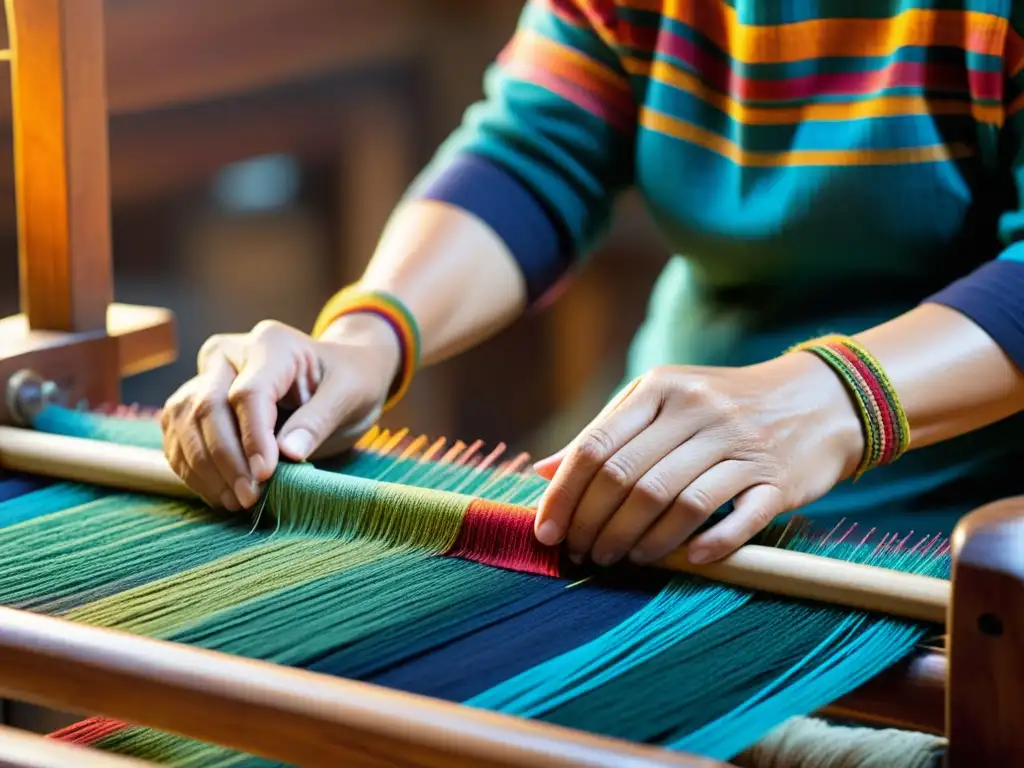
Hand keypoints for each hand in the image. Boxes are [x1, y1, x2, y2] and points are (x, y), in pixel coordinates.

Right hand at [161, 316, 399, 509]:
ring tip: (235, 502)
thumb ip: (319, 421)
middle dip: (225, 460)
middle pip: (207, 406)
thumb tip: (289, 455)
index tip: (265, 477)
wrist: (338, 373)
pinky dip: (192, 468)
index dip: (252, 438)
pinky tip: (218, 492)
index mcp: (271, 344)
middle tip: (249, 498)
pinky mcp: (195, 400)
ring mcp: (207, 375)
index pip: (248, 393)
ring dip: (203, 468)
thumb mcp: (350, 395)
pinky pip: (178, 434)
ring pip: (184, 421)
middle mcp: (230, 353)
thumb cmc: (349, 381)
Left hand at [531, 354, 862, 565]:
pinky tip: (684, 560)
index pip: (597, 447)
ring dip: (640, 541)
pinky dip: (707, 545)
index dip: (564, 496)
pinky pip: (737, 518)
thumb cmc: (722, 405)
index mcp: (661, 389)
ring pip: (675, 502)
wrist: (820, 398)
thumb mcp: (662, 402)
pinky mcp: (779, 480)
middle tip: (582, 554)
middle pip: (629, 479)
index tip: (546, 532)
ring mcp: (742, 445)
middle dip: (595, 525)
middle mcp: (699, 411)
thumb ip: (606, 434)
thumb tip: (541, 471)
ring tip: (619, 560)